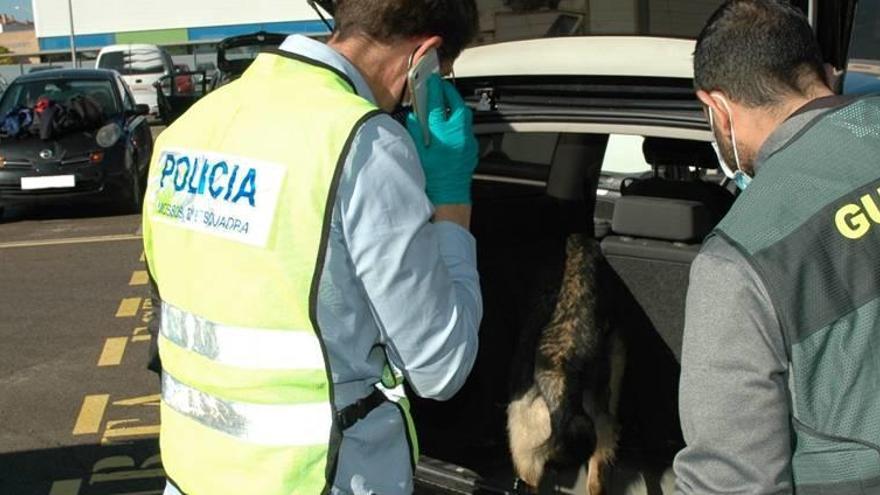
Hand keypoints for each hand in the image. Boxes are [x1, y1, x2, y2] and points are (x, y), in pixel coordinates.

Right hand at [406, 74, 477, 204]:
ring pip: (465, 115)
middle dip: (449, 92)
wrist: (449, 196)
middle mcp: (458, 134)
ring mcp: (467, 141)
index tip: (431, 80)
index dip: (434, 89)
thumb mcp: (418, 153)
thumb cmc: (433, 178)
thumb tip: (414, 115)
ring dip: (455, 106)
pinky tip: (451, 124)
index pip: (438, 103)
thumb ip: (415, 131)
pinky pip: (467, 128)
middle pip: (457, 104)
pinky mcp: (472, 148)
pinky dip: (459, 121)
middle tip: (441, 86)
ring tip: (446, 102)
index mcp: (442, 133)